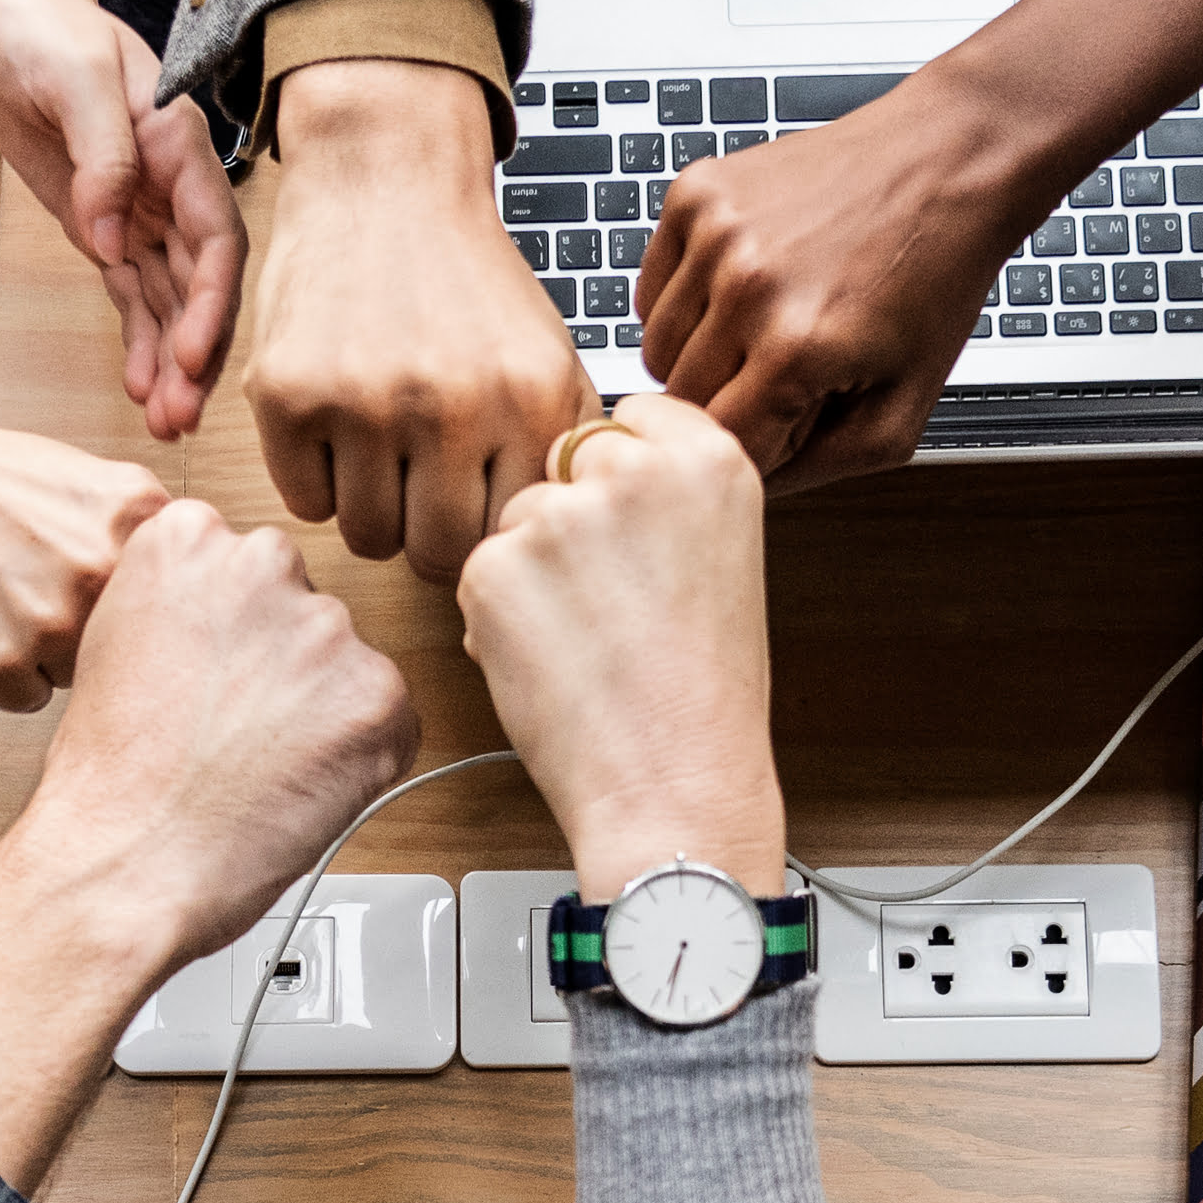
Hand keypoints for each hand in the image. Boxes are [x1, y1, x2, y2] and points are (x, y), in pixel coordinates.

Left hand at [0, 0, 240, 437]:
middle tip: (181, 415)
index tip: (191, 354)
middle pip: (200, 284)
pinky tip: (143, 389)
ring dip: (171, 362)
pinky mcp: (105, 226)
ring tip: (165, 423)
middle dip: (196, 352)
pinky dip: (139, 342)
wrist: (10, 14)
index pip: (215, 236)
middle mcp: (171, 185)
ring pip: (169, 301)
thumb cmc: (46, 28)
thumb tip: (110, 233)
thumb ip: (103, 155)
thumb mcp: (75, 77)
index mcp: (178, 145)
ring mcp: (140, 210)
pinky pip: (132, 295)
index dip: (211, 301)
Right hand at [0, 398, 167, 710]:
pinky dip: (2, 674)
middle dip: (92, 630)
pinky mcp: (0, 661)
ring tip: (3, 594)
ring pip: (79, 678)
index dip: (138, 607)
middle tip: (40, 588)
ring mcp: (53, 620)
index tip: (112, 600)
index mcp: (141, 519)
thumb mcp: (93, 482)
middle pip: (130, 646)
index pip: (175, 603)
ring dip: (46, 654)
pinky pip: (27, 699)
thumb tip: (189, 602)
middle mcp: (105, 569)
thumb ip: (144, 540)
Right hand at [0, 498, 423, 966]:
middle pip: (300, 606)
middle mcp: (262, 563)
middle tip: (234, 728)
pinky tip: (294, 788)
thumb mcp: (116, 641)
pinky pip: (387, 721)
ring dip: (320, 711)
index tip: (209, 672)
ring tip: (256, 767)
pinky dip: (357, 759)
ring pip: (344, 665)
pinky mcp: (378, 694)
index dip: (229, 632)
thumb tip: (234, 617)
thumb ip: (184, 603)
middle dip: (281, 663)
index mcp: (187, 537)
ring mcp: (326, 628)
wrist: (127, 860)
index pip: (244, 564)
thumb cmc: (110, 776)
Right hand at [242, 60, 597, 577]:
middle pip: (435, 555)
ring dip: (372, 509)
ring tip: (381, 453)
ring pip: (366, 537)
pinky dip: (317, 480)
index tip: (473, 511)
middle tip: (422, 491)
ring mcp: (362, 402)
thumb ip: (561, 448)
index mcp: (529, 400)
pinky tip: (336, 429)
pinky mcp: (288, 394)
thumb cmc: (467, 279)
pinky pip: (304, 502)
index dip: (488, 535)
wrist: (386, 180)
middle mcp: (450, 406)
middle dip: (428, 534)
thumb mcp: (547, 353)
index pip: (509, 538)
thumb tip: (560, 541)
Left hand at [454, 395, 782, 895]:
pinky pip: (480, 573)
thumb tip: (598, 469)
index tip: (633, 529)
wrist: (676, 783)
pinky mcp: (495, 566)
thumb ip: (667, 497)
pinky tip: (553, 664)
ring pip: (517, 519)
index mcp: (709, 458)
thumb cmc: (704, 695)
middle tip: (612, 603)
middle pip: (565, 462)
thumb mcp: (721, 559)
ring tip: (590, 644)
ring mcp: (559, 515)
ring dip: (532, 572)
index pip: (629, 420)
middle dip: (571, 521)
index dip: (620, 480)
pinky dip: (499, 618)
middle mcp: (634, 470)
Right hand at [637, 82, 1033, 491]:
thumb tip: (750, 487)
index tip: (790, 423)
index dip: (758, 446)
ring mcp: (714, 233)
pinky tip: (744, 286)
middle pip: (680, 401)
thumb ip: (821, 468)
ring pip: (655, 347)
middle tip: (786, 373)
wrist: (948, 159)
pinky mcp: (695, 194)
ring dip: (702, 353)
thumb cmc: (935, 276)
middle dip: (728, 401)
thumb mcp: (905, 408)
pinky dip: (686, 300)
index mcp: (796, 349)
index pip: (721, 447)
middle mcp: (745, 286)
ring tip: (766, 326)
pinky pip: (651, 288)